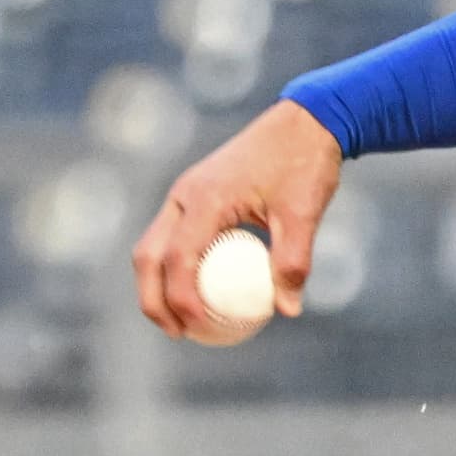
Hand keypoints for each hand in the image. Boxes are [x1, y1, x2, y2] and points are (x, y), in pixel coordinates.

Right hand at [132, 100, 341, 338]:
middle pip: (149, 255)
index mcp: (205, 198)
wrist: (306, 122)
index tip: (198, 328)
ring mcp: (186, 193)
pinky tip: (201, 291)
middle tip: (177, 333)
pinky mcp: (196, 195)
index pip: (179, 258)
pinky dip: (177, 266)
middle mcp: (185, 195)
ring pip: (155, 246)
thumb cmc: (304, 164)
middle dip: (153, 299)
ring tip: (182, 320)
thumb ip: (294, 261)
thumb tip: (287, 310)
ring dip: (159, 284)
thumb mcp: (304, 213)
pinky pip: (175, 237)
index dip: (182, 299)